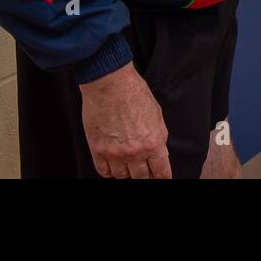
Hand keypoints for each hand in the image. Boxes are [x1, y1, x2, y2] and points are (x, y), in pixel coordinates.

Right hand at [79, 62, 170, 177]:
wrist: (110, 82)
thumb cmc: (134, 93)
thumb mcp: (157, 115)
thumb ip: (159, 136)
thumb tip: (159, 152)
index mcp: (153, 143)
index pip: (161, 172)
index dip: (162, 177)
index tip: (161, 178)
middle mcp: (134, 152)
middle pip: (141, 178)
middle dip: (145, 175)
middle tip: (144, 171)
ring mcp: (114, 153)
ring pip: (122, 177)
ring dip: (126, 173)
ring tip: (127, 166)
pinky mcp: (97, 149)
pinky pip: (103, 171)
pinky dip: (109, 171)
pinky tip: (112, 165)